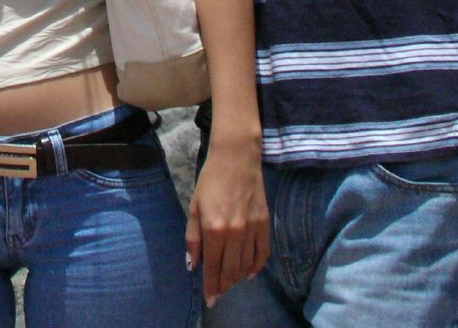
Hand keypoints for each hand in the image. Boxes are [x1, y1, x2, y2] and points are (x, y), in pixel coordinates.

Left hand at [186, 136, 268, 307]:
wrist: (236, 158)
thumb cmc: (210, 181)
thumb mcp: (194, 207)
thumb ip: (193, 238)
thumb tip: (193, 264)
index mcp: (214, 228)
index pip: (213, 266)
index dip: (211, 285)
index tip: (209, 299)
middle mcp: (234, 232)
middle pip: (230, 270)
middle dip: (223, 285)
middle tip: (218, 293)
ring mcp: (252, 229)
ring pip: (246, 265)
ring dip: (237, 278)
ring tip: (229, 283)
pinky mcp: (264, 224)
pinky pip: (262, 253)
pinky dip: (256, 267)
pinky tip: (248, 272)